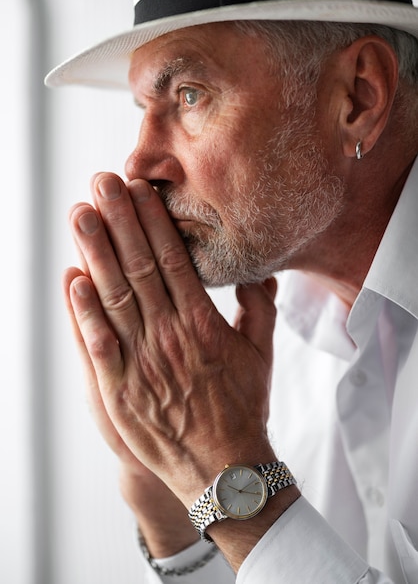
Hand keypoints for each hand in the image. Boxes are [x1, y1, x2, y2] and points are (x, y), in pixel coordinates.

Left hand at [65, 172, 277, 507]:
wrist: (224, 467)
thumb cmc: (243, 407)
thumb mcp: (261, 353)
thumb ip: (259, 306)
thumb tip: (260, 270)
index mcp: (203, 324)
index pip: (174, 260)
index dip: (154, 222)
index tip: (140, 189)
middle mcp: (170, 336)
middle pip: (140, 268)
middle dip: (120, 221)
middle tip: (101, 182)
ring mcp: (143, 363)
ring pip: (115, 298)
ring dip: (96, 253)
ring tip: (81, 215)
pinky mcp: (120, 391)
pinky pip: (98, 346)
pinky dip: (83, 312)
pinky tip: (72, 279)